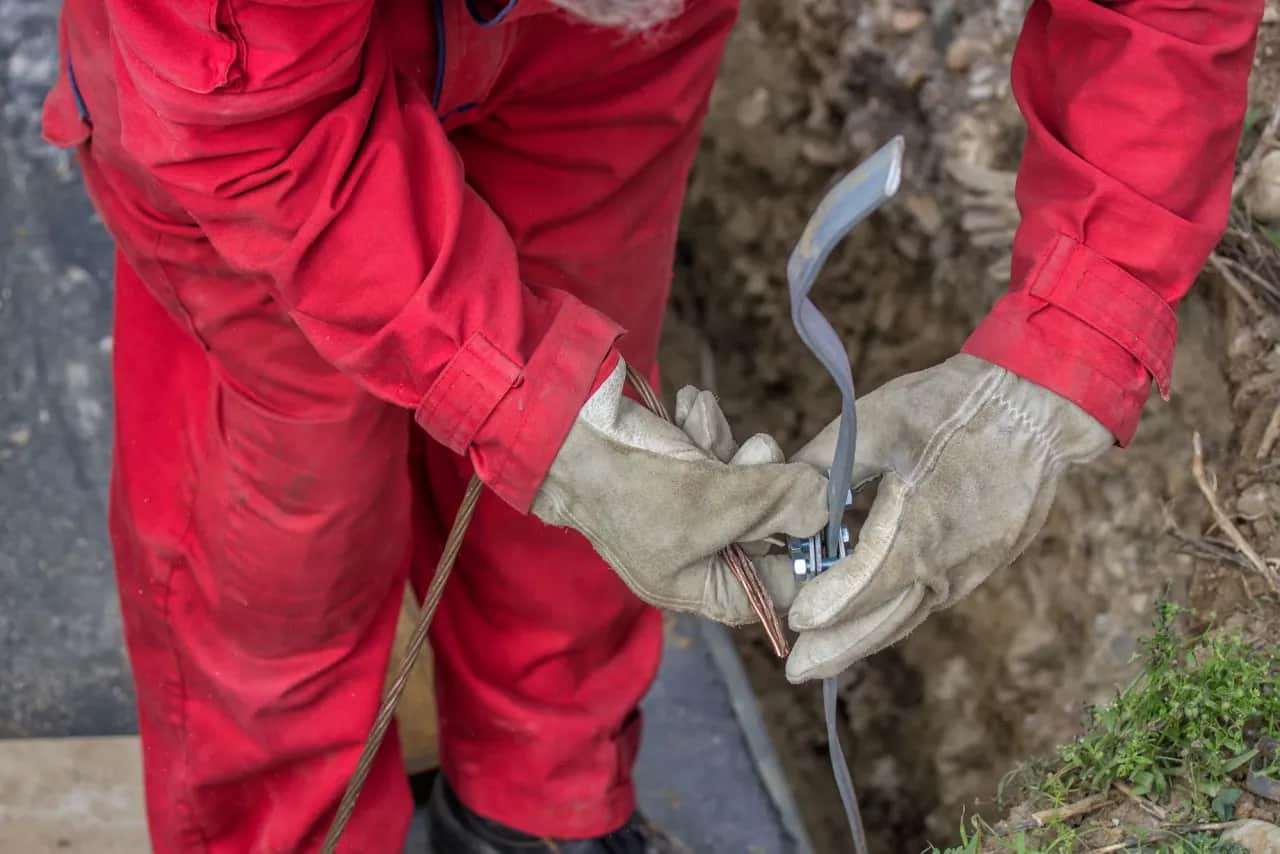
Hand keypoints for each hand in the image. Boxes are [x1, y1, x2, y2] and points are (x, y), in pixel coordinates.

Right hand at [531, 360, 826, 624]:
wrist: (564, 433)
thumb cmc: (632, 484)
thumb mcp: (717, 501)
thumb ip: (781, 503)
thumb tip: (826, 506)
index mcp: (698, 587)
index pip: (775, 589)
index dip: (802, 551)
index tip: (821, 509)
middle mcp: (694, 556)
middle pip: (763, 526)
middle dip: (760, 479)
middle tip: (755, 451)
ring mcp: (684, 512)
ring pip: (740, 481)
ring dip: (726, 444)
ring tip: (697, 423)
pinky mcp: (676, 472)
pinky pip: (713, 454)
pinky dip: (704, 429)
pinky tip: (687, 411)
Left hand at [777, 354, 1112, 681]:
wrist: (1037, 406)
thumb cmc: (951, 406)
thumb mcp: (877, 421)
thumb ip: (825, 463)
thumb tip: (784, 491)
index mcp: (921, 527)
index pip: (864, 586)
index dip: (827, 606)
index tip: (796, 622)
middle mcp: (949, 562)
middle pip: (886, 619)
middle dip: (838, 647)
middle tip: (797, 670)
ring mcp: (972, 568)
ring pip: (910, 615)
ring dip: (866, 637)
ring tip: (822, 658)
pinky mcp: (984, 563)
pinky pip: (931, 597)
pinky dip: (895, 613)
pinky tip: (870, 619)